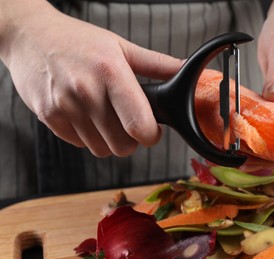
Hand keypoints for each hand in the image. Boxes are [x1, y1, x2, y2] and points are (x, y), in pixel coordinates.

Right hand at [0, 1, 182, 156]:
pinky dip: (88, 136)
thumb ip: (157, 64)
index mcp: (111, 73)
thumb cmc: (78, 40)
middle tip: (128, 122)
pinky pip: (79, 144)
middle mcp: (86, 92)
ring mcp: (65, 107)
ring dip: (109, 140)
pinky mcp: (49, 117)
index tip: (151, 130)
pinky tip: (85, 114)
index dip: (151, 135)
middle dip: (131, 140)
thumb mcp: (121, 46)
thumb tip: (186, 71)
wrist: (30, 36)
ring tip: (105, 115)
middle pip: (122, 146)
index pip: (139, 126)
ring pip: (101, 150)